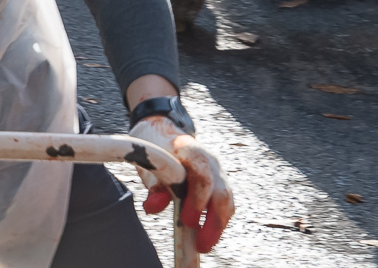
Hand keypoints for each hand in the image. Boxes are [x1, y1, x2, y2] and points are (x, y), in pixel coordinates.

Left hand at [129, 116, 232, 252]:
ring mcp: (218, 171)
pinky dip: (219, 220)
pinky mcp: (220, 182)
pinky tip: (208, 234)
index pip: (202, 177)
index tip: (187, 222)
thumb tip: (152, 208)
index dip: (197, 202)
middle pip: (222, 193)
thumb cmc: (156, 148)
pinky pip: (226, 203)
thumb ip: (154, 185)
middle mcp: (211, 161)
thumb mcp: (149, 163)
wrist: (165, 131)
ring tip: (204, 244)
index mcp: (192, 151)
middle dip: (213, 223)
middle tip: (201, 245)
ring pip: (228, 201)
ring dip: (218, 226)